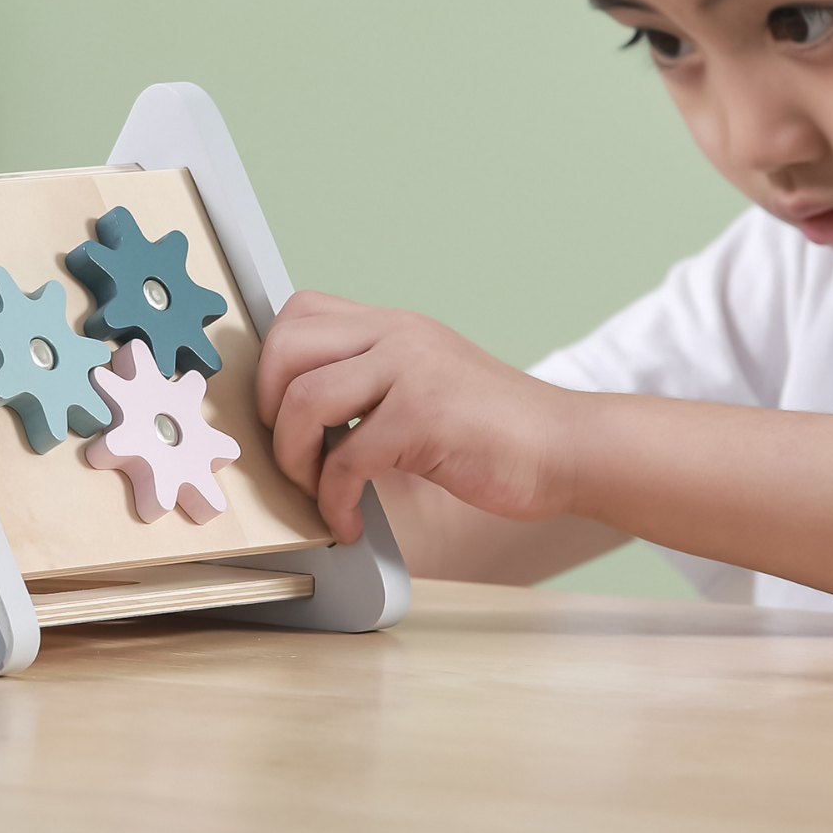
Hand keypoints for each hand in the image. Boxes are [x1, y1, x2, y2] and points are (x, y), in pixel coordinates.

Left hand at [255, 292, 578, 542]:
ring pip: (303, 399)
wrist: (565, 447)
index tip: (277, 412)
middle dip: (267, 409)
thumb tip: (298, 413)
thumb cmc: (494, 430)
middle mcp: (398, 335)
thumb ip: (374, 380)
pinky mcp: (423, 417)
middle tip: (288, 452)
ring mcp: (412, 371)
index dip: (272, 363)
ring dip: (292, 458)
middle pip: (286, 347)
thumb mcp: (428, 380)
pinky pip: (344, 460)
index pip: (301, 311)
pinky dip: (333, 502)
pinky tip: (350, 521)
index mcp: (395, 325)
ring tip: (316, 489)